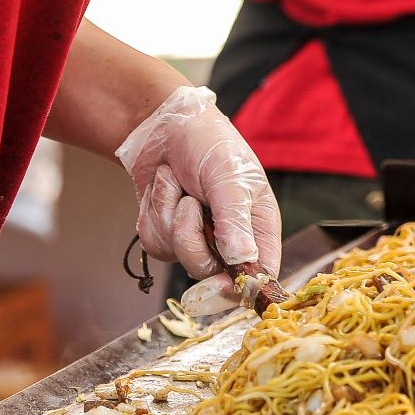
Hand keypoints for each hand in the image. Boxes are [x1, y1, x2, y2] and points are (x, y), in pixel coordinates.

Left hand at [115, 86, 280, 291]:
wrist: (163, 127)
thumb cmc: (208, 143)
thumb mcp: (228, 177)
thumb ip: (235, 219)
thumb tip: (243, 260)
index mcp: (258, 226)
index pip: (260, 274)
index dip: (243, 287)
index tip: (220, 283)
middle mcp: (230, 239)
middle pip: (211, 275)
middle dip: (191, 238)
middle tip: (190, 204)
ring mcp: (197, 239)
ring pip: (177, 257)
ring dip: (170, 215)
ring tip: (177, 184)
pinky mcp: (168, 235)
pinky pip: (155, 244)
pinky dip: (154, 212)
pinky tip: (164, 188)